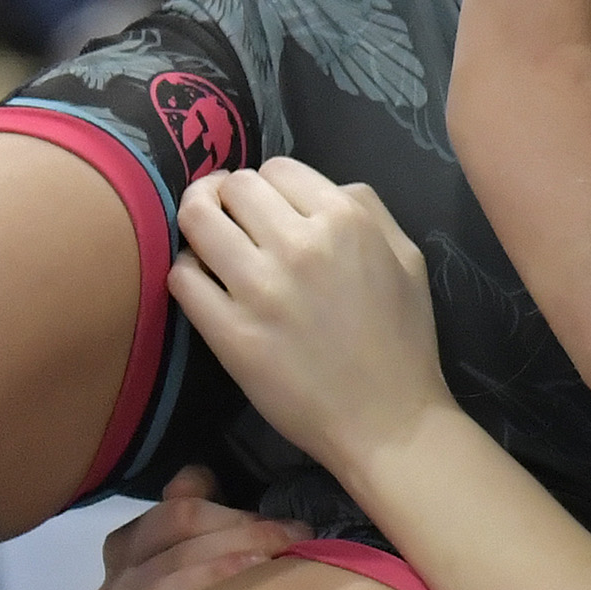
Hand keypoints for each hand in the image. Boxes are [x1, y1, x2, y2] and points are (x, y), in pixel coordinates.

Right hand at [88, 468, 307, 589]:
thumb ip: (195, 509)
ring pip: (165, 583)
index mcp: (124, 551)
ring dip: (227, 568)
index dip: (233, 512)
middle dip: (242, 535)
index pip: (173, 514)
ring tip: (274, 566)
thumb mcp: (200, 554)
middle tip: (294, 542)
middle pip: (175, 545)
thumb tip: (194, 477)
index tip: (289, 527)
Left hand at [167, 161, 449, 469]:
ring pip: (198, 220)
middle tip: (234, 220)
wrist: (388, 421)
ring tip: (206, 238)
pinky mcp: (230, 332)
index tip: (267, 208)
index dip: (268, 184)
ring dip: (198, 221)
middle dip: (230, 196)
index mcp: (346, 219)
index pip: (276, 168)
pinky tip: (203, 283)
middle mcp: (300, 244)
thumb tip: (321, 186)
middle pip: (233, 186)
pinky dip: (187, 271)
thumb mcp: (407, 257)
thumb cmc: (404, 341)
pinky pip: (183, 277)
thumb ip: (369, 208)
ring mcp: (260, 289)